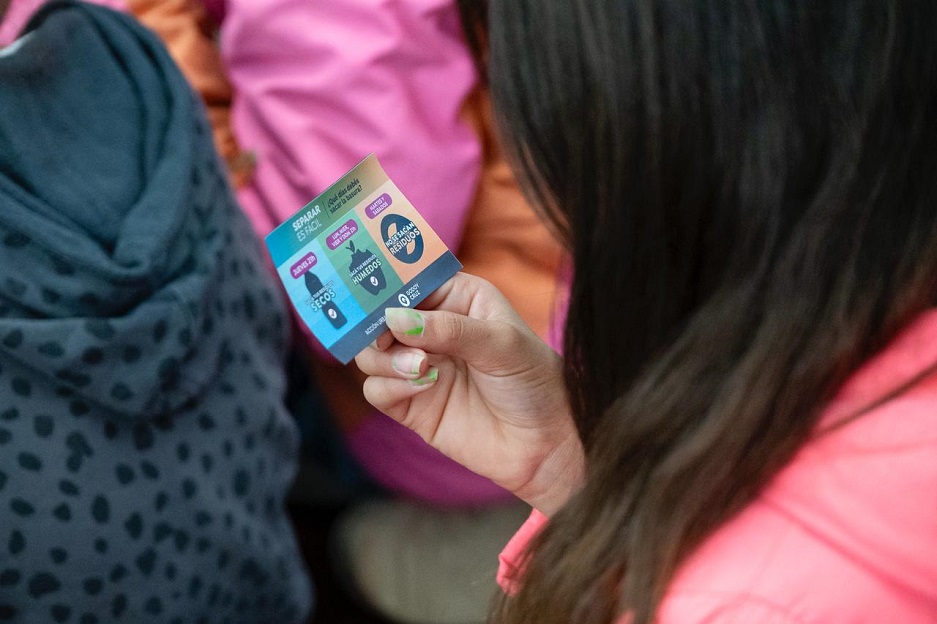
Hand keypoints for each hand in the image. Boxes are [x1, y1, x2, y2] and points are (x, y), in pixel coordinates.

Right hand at [355, 273, 582, 514]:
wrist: (546, 444)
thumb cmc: (536, 383)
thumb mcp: (502, 344)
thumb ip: (449, 328)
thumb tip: (394, 318)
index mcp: (458, 300)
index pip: (410, 281)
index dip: (388, 285)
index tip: (378, 295)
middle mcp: (433, 330)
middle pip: (379, 318)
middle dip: (378, 326)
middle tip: (389, 338)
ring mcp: (419, 368)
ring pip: (371, 354)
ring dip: (385, 358)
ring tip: (420, 367)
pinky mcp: (411, 405)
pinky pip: (375, 389)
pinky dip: (389, 386)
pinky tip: (423, 387)